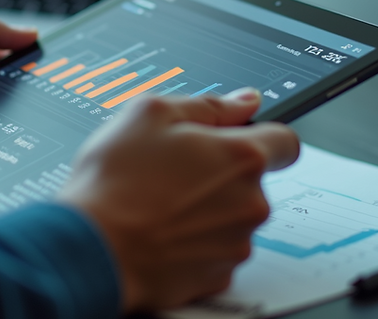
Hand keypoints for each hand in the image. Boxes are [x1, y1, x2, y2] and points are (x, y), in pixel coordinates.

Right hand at [57, 89, 299, 312]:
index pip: (285, 141)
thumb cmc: (115, 180)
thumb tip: (244, 101)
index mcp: (241, 158)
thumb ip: (208, 105)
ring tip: (158, 203)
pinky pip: (214, 251)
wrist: (93, 247)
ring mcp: (235, 244)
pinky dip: (193, 242)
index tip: (234, 139)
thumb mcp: (150, 114)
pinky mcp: (216, 276)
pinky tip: (159, 232)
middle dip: (219, 174)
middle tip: (171, 170)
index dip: (260, 136)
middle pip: (251, 181)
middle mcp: (250, 203)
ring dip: (206, 209)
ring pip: (232, 217)